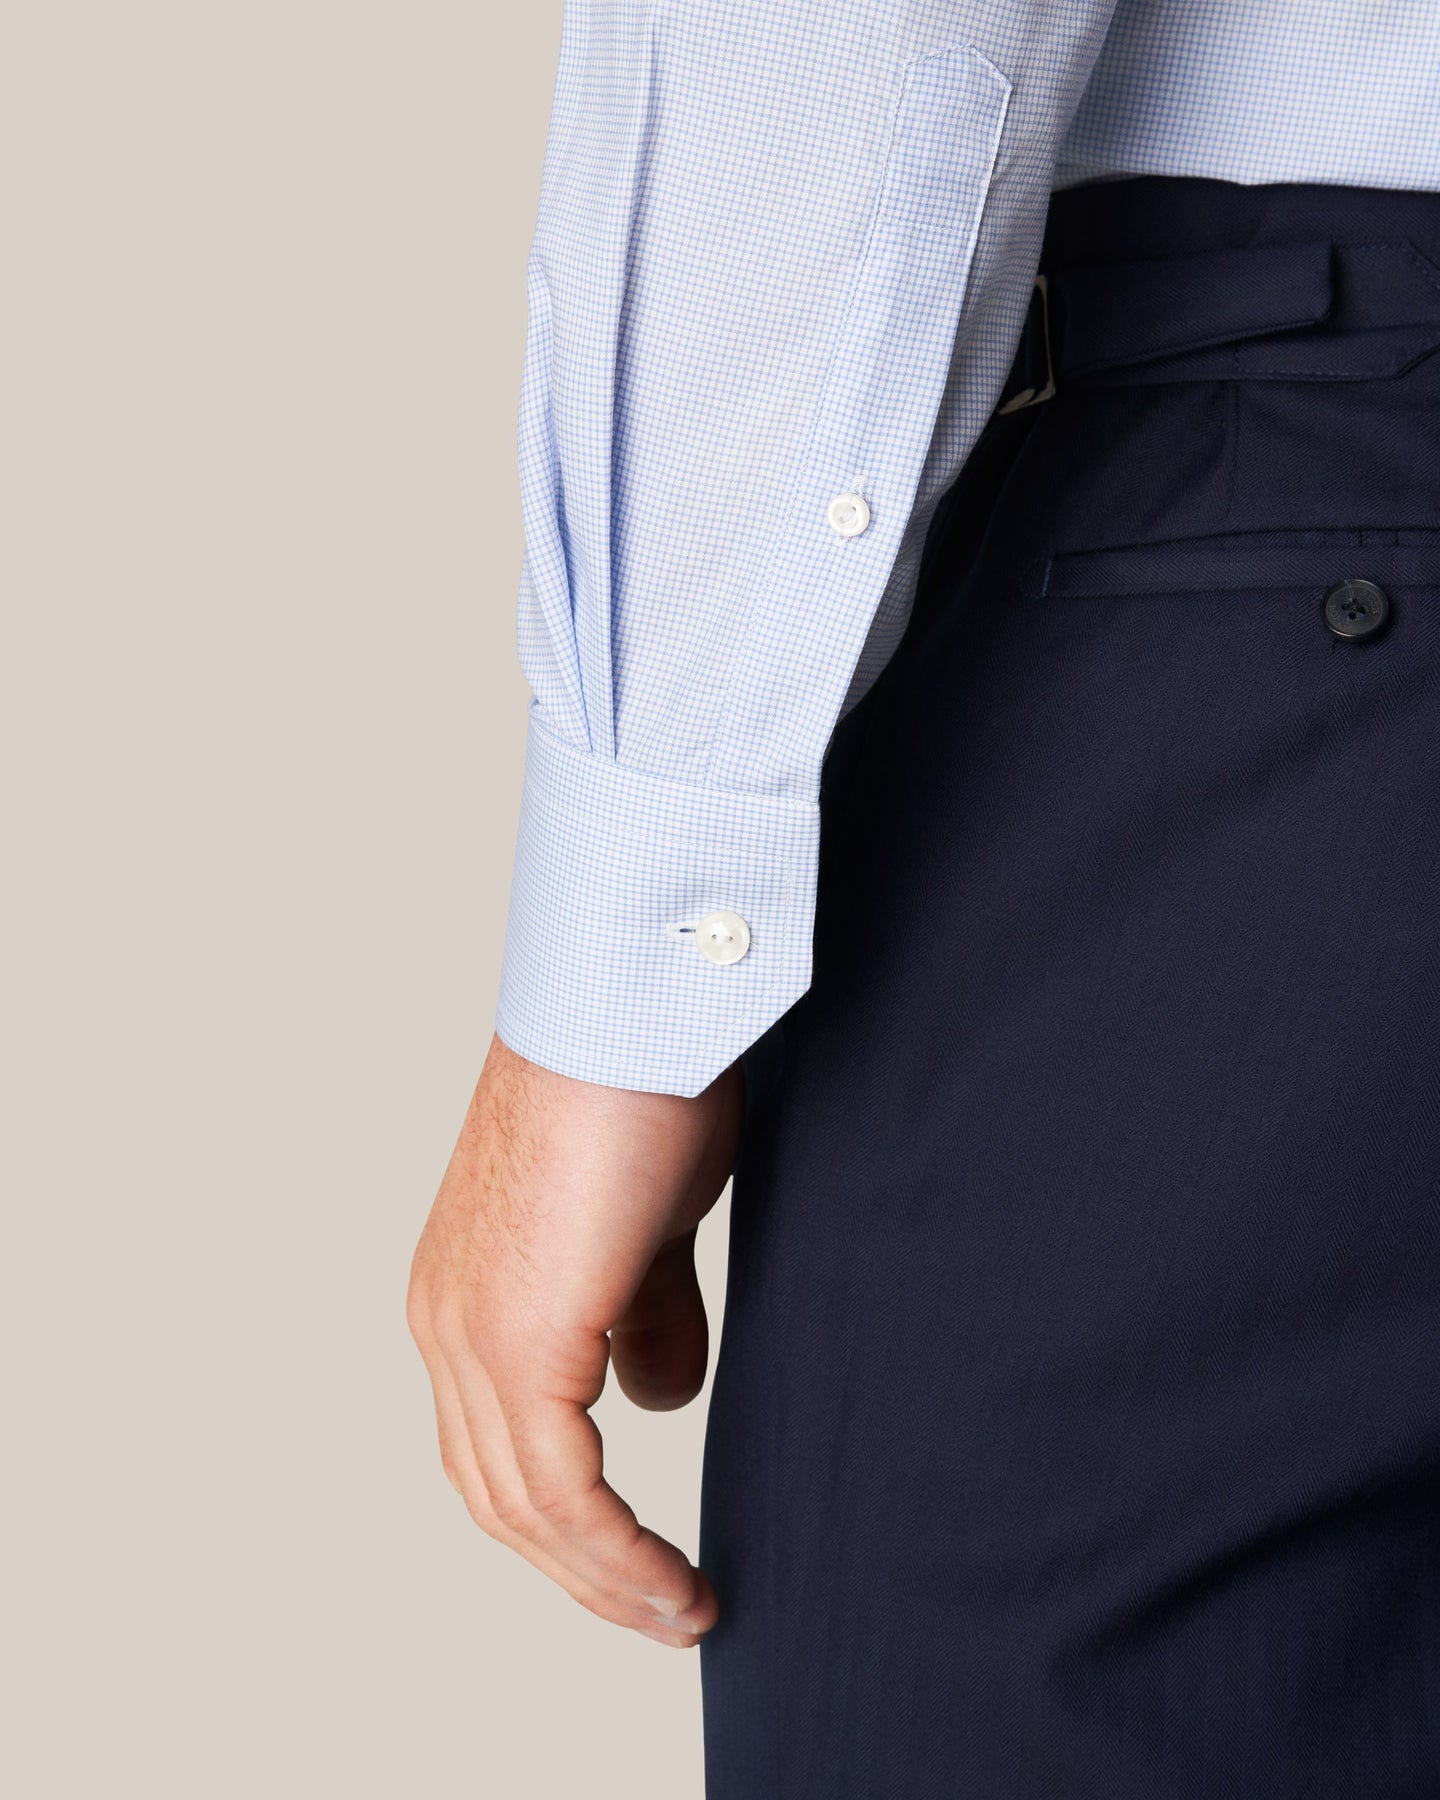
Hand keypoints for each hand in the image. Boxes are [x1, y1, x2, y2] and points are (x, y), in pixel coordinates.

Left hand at [406, 1033, 743, 1645]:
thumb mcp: (650, 1228)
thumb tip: (658, 1394)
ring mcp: (469, 1330)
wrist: (636, 1008)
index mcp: (466, 1292)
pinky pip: (559, 1487)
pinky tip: (670, 1581)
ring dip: (604, 1577)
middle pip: (499, 1494)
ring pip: (521, 1505)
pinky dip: (614, 1551)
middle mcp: (446, 1321)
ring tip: (680, 1611)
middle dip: (584, 1569)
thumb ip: (642, 1313)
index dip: (570, 1521)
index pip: (501, 1445)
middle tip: (663, 1609)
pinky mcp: (516, 1335)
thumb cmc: (646, 1090)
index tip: (643, 1565)